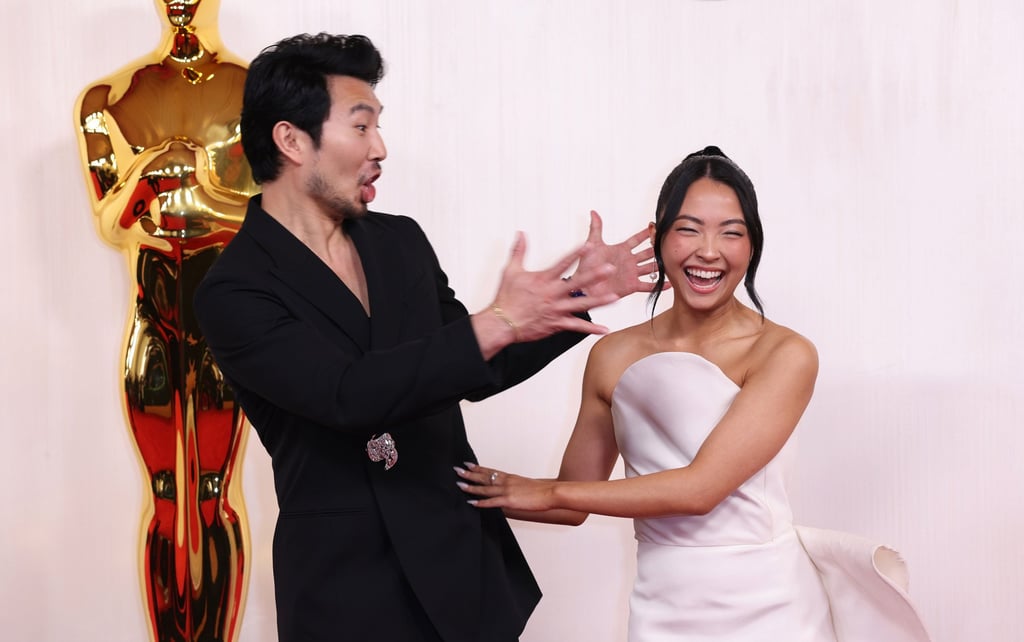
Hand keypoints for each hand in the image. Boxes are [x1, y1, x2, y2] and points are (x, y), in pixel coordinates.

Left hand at [454, 462, 556, 511]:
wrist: (551, 493)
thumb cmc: (543, 491)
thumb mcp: (527, 486)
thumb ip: (517, 487)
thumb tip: (513, 491)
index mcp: (511, 477)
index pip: (491, 471)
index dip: (478, 468)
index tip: (468, 464)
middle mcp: (506, 482)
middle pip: (484, 476)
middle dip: (470, 474)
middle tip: (457, 470)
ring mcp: (507, 491)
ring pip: (485, 488)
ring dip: (471, 486)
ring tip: (459, 485)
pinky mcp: (509, 501)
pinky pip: (492, 502)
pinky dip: (481, 502)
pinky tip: (472, 502)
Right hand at [483, 232, 618, 343]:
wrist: (502, 322)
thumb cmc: (506, 297)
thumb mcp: (511, 270)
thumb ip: (519, 251)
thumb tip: (521, 233)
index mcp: (543, 279)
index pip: (563, 263)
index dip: (576, 254)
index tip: (589, 245)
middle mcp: (552, 294)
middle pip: (577, 283)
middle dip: (594, 275)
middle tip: (610, 268)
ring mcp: (556, 310)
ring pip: (581, 305)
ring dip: (599, 301)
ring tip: (615, 297)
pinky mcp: (556, 324)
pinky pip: (576, 326)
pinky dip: (591, 329)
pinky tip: (605, 329)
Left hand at [571, 210, 663, 300]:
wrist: (583, 286)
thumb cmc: (586, 267)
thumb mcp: (592, 245)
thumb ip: (596, 228)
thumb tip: (593, 212)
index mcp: (621, 250)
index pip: (636, 240)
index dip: (645, 233)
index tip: (655, 226)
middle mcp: (628, 261)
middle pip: (647, 253)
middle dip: (657, 247)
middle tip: (668, 242)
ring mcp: (631, 273)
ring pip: (651, 267)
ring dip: (661, 264)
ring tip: (673, 260)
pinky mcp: (631, 286)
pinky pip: (648, 285)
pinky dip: (658, 285)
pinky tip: (669, 283)